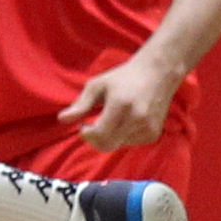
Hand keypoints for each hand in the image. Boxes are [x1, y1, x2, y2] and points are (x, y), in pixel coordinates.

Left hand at [59, 54, 180, 151]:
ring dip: (108, 137)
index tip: (83, 126)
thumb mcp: (97, 85)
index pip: (100, 134)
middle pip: (107, 145)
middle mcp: (137, 119)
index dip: (87, 135)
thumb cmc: (122, 77)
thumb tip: (61, 120)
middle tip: (91, 126)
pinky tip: (124, 121)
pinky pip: (129, 143)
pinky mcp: (153, 134)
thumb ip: (80, 104)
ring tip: (111, 118)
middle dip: (94, 140)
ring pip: (117, 145)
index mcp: (121, 105)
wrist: (158, 74)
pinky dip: (121, 137)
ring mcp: (148, 128)